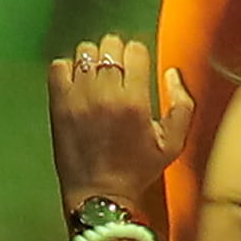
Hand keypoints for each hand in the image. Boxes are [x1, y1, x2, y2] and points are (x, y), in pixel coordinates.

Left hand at [42, 38, 166, 229]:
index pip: (135, 50)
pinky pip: (59, 66)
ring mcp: (78, 96)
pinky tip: (77, 84)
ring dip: (92, 60)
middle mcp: (106, 92)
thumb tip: (172, 73)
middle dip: (116, 54)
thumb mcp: (173, 144)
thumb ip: (182, 106)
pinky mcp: (58, 103)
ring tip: (97, 77)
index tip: (137, 69)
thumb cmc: (137, 170)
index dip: (138, 56)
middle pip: (109, 45)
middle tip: (117, 72)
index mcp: (135, 100)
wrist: (99, 195)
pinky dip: (67, 69)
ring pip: (84, 51)